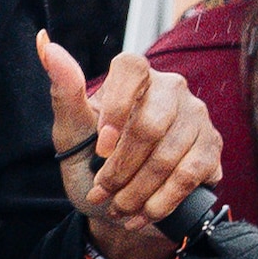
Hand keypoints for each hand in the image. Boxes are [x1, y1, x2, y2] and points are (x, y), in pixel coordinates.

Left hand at [37, 35, 223, 258]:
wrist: (119, 204)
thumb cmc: (92, 163)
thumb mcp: (71, 133)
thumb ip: (64, 92)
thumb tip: (45, 44)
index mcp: (135, 76)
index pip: (130, 69)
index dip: (115, 110)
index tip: (101, 148)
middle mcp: (171, 89)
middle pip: (150, 125)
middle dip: (120, 169)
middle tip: (102, 192)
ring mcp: (196, 116)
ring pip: (169, 156)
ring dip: (137, 193)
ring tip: (119, 208)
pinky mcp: (211, 147)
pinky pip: (191, 175)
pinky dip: (162, 202)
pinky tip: (144, 214)